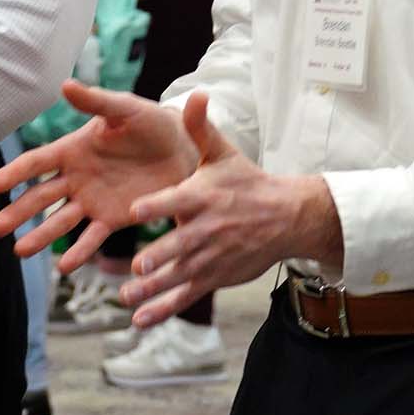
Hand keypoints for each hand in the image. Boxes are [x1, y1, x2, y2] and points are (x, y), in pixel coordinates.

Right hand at [0, 82, 198, 273]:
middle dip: (17, 212)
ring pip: (60, 221)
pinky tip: (64, 267)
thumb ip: (96, 101)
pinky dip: (79, 252)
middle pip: (40, 197)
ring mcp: (92, 200)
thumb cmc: (152, 123)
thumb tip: (65, 84)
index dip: (14, 174)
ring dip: (39, 237)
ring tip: (19, 252)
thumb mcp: (125, 109)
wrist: (184, 148)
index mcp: (73, 149)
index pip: (37, 162)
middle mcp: (76, 177)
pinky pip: (92, 237)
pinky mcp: (113, 219)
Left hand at [124, 94, 337, 319]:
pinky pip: (185, 295)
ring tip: (126, 298)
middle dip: (160, 256)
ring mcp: (209, 257)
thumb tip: (194, 94)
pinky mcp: (213, 277)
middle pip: (179, 245)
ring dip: (152, 289)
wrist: (287, 217)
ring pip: (178, 276)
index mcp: (202, 197)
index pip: (176, 200)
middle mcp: (205, 229)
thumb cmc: (247, 182)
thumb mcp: (224, 153)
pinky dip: (163, 309)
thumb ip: (200, 129)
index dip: (156, 205)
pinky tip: (139, 320)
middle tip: (138, 265)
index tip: (135, 210)